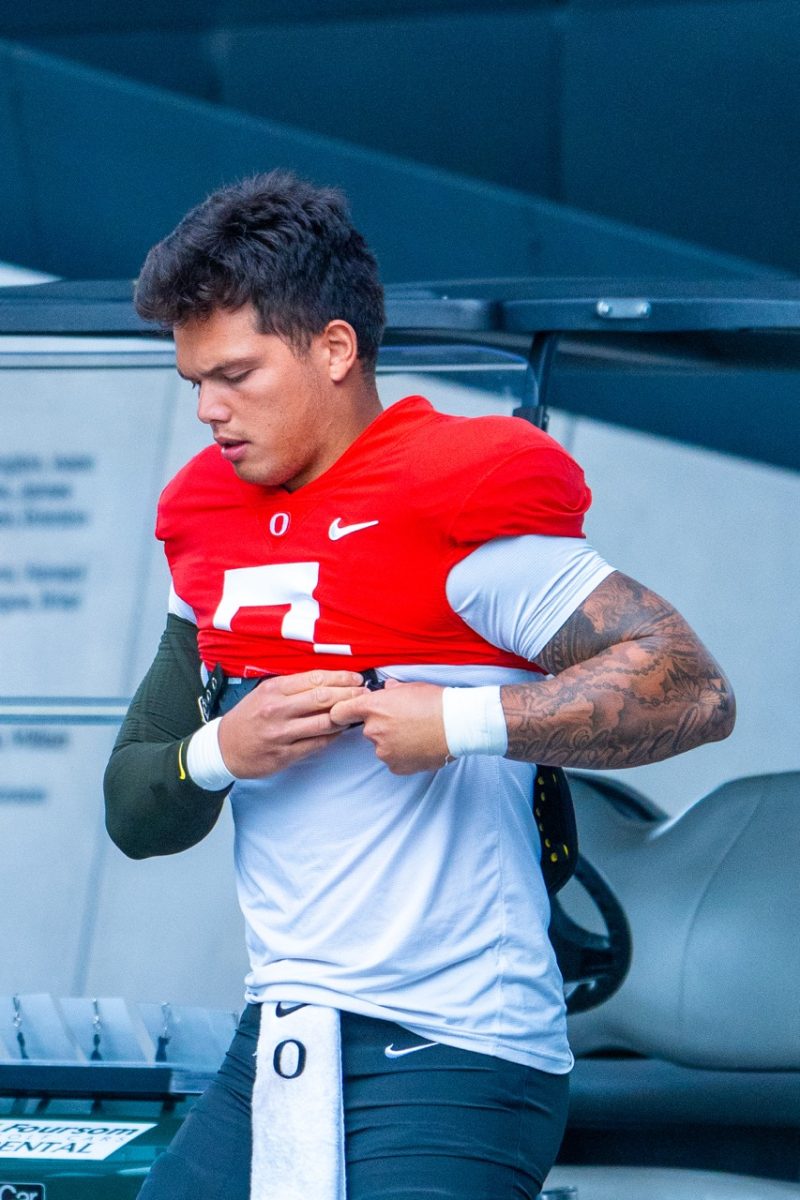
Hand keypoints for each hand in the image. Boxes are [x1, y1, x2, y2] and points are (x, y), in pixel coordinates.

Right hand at [218, 670, 364, 777]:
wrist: (224, 747)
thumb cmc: (248, 717)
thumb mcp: (264, 693)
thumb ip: (292, 687)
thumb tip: (327, 680)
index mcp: (274, 690)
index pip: (315, 679)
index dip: (340, 678)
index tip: (355, 679)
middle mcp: (277, 710)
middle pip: (323, 699)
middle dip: (349, 695)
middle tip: (365, 694)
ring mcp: (281, 734)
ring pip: (324, 723)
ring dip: (345, 717)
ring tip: (357, 712)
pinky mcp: (285, 754)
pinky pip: (317, 744)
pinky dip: (333, 736)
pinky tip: (341, 730)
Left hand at [330, 679, 449, 774]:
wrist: (458, 724)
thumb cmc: (437, 702)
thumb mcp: (410, 687)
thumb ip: (391, 691)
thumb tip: (387, 691)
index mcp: (373, 707)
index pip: (340, 712)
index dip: (343, 713)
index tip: (346, 715)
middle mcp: (374, 730)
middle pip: (368, 729)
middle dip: (382, 725)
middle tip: (404, 720)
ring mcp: (384, 751)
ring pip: (382, 745)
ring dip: (393, 741)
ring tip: (416, 733)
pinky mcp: (396, 766)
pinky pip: (394, 759)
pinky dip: (403, 754)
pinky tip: (419, 745)